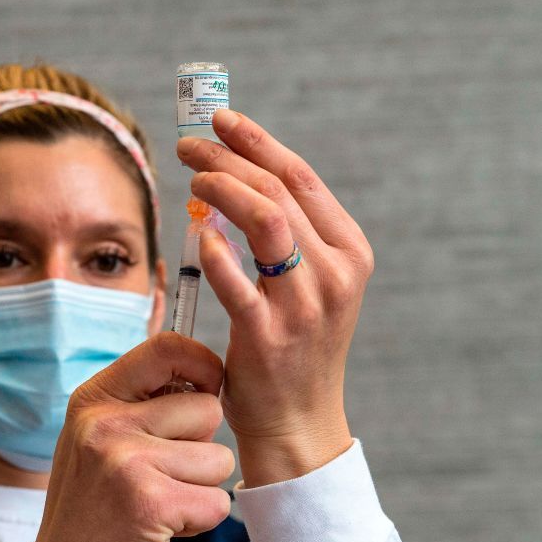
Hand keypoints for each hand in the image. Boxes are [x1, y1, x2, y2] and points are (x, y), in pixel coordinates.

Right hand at [0, 332, 233, 541]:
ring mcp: (123, 459)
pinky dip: (200, 522)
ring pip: (219, 456)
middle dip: (201, 447)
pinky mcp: (147, 502)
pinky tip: (161, 529)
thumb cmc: (90, 513)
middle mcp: (104, 422)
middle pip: (207, 407)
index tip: (209, 390)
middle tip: (163, 477)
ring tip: (159, 504)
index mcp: (94, 399)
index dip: (204, 363)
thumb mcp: (98, 442)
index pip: (166, 347)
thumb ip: (142, 405)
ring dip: (201, 488)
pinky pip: (217, 501)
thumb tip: (205, 378)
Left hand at [177, 109, 374, 487]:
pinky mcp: (268, 337)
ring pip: (265, 221)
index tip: (222, 120)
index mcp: (351, 253)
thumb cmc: (297, 346)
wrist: (299, 421)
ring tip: (191, 178)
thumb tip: (236, 179)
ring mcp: (304, 306)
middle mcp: (335, 274)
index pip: (301, 179)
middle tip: (190, 146)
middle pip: (278, 191)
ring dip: (221, 188)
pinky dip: (214, 250)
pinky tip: (196, 231)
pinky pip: (237, 282)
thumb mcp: (312, 285)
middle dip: (229, 158)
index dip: (259, 141)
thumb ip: (288, 237)